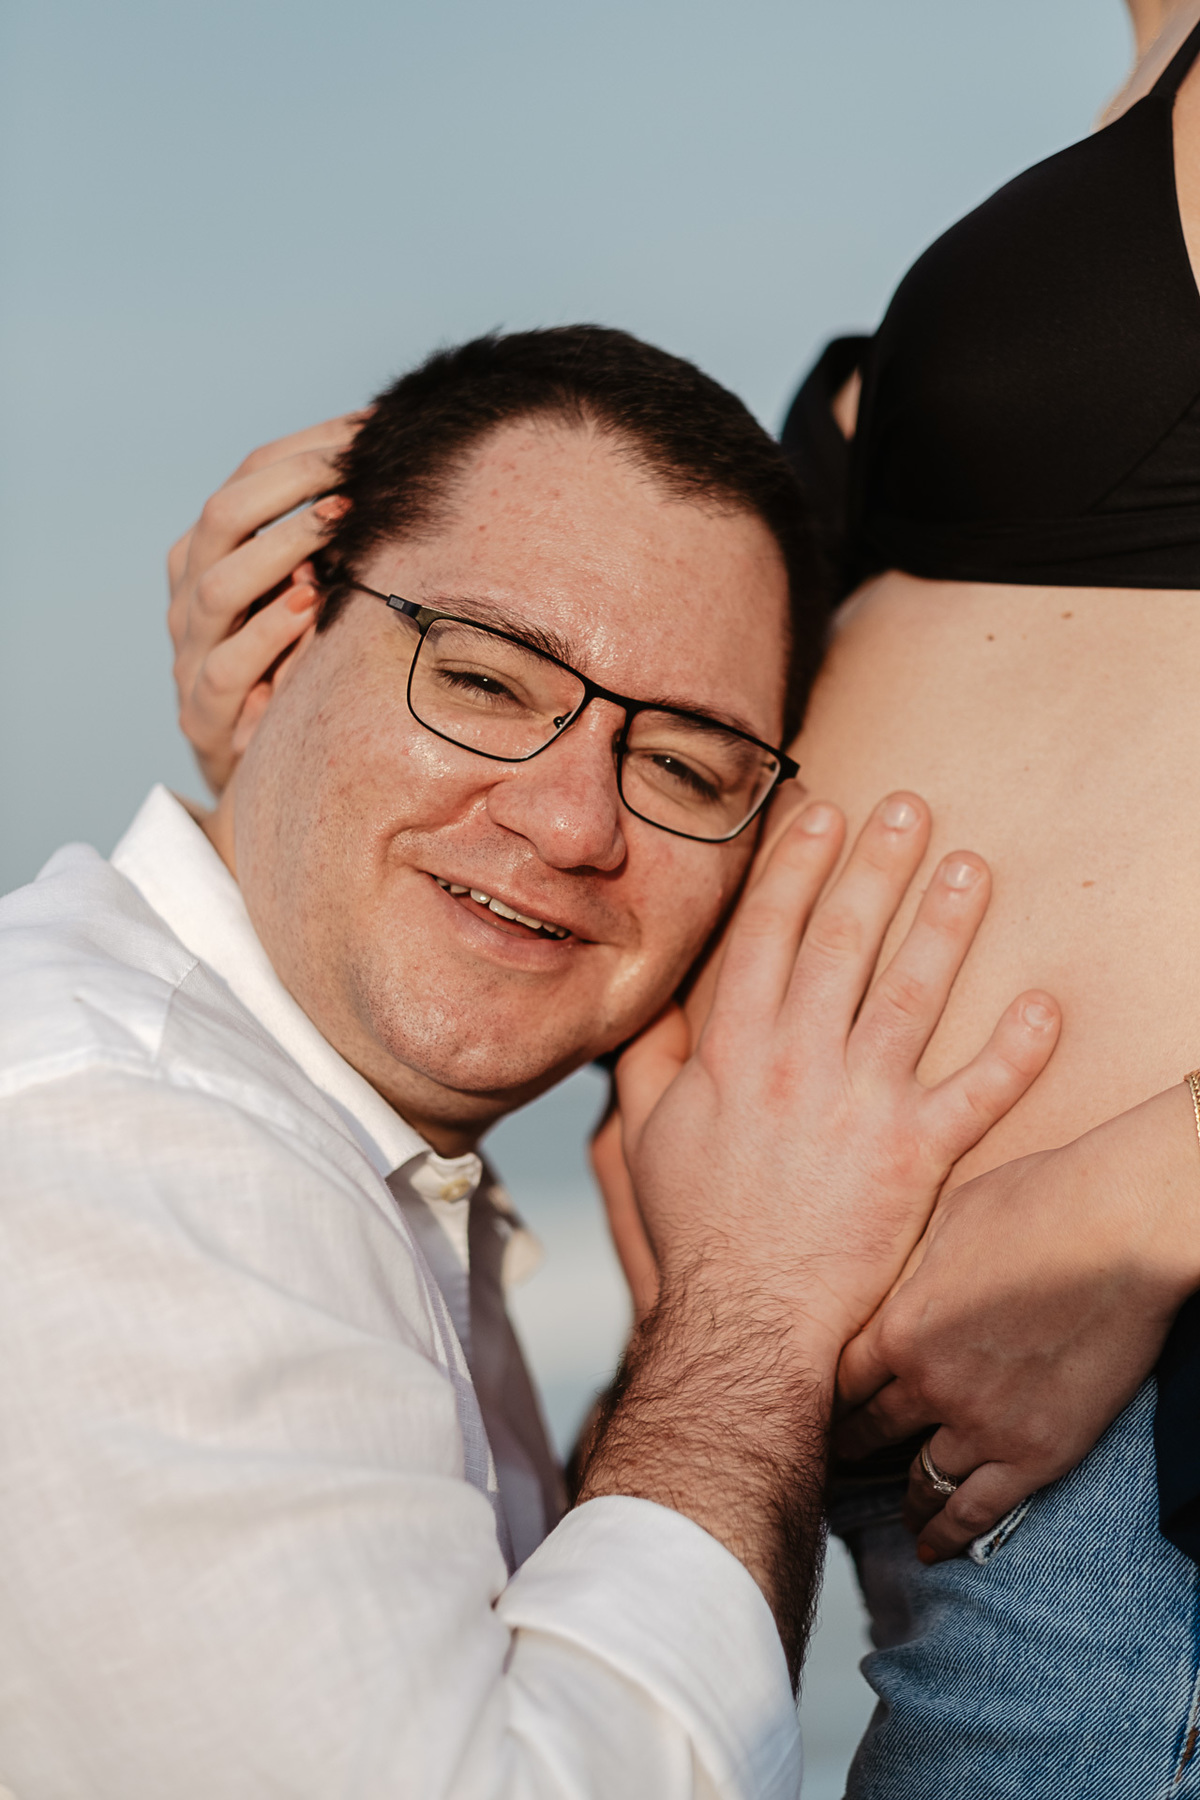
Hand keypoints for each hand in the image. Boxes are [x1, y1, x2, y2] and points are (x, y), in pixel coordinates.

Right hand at [168, 414, 363, 793]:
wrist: (258, 769)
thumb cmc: (297, 668)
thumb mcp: (313, 599)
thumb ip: (334, 547)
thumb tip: (404, 475)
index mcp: (208, 554)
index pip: (246, 480)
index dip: (306, 448)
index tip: (368, 428)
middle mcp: (190, 593)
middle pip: (224, 516)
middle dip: (293, 483)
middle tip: (355, 468)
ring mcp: (190, 652)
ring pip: (219, 585)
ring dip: (283, 547)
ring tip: (338, 522)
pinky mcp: (203, 714)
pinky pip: (227, 666)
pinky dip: (269, 633)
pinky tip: (311, 604)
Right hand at [618, 792, 1060, 1362]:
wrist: (747, 1317)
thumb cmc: (699, 1229)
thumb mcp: (647, 1136)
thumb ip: (651, 1060)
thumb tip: (654, 1003)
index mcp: (734, 1050)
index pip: (767, 934)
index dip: (797, 866)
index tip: (824, 813)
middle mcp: (797, 1063)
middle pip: (843, 942)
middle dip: (876, 867)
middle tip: (910, 808)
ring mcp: (859, 1106)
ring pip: (911, 995)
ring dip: (944, 925)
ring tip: (971, 868)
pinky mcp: (914, 1157)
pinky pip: (975, 1094)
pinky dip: (1014, 1052)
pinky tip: (1045, 1005)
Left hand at [836, 1083, 1199, 1560]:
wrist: (1121, 1229)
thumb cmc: (1039, 1202)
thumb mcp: (947, 1219)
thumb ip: (915, 1266)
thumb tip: (903, 1277)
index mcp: (899, 1323)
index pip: (839, 1381)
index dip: (825, 1401)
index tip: (816, 1413)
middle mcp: (929, 1383)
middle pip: (870, 1432)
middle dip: (848, 1450)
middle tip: (835, 1466)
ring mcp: (982, 1423)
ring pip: (920, 1480)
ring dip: (901, 1498)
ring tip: (893, 1511)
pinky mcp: (1036, 1452)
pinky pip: (978, 1511)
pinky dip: (949, 1534)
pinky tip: (931, 1547)